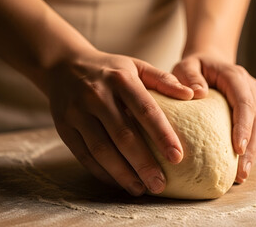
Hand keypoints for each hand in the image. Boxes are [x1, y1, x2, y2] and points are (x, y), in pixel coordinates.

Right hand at [43, 50, 192, 195]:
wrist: (63, 66)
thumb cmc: (110, 69)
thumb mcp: (136, 66)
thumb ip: (163, 80)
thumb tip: (192, 95)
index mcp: (120, 79)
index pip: (145, 110)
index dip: (162, 135)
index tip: (178, 157)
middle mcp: (97, 95)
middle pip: (123, 135)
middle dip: (143, 164)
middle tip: (160, 185)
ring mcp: (77, 113)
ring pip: (101, 150)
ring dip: (122, 173)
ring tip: (140, 189)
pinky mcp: (64, 127)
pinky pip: (84, 155)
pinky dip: (102, 172)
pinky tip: (118, 182)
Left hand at [172, 53, 255, 182]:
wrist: (210, 60)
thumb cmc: (195, 65)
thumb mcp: (186, 64)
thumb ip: (189, 76)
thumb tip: (197, 93)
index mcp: (235, 76)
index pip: (244, 102)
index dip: (244, 126)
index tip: (238, 148)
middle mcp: (249, 88)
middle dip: (251, 148)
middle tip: (241, 173)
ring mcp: (254, 99)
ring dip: (253, 153)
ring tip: (241, 176)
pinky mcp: (252, 111)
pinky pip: (255, 132)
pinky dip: (250, 150)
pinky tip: (240, 167)